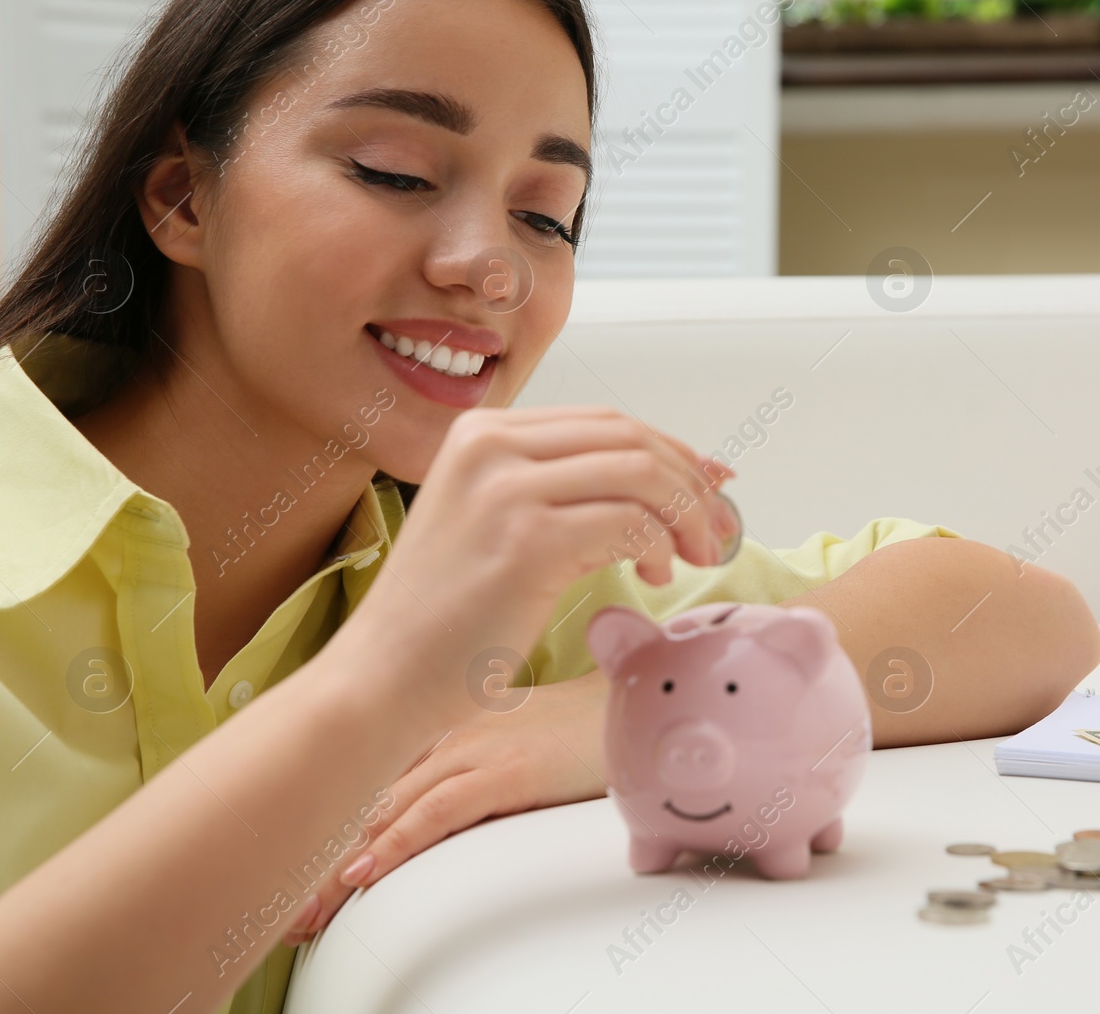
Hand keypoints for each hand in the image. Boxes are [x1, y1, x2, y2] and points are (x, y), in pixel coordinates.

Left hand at [284, 668, 610, 944]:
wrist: (639, 703)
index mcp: (443, 720)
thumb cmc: (584, 725)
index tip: (289, 867)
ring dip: (340, 864)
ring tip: (303, 909)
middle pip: (364, 796)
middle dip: (317, 854)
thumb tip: (432, 810)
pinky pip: (436, 814)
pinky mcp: (506, 771)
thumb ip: (468, 765)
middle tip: (274, 902)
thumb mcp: (510, 740)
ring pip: (387, 809)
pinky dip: (396, 845)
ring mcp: (475, 748)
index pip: (368, 776)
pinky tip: (365, 874)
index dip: (324, 824)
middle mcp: (447, 729)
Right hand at [357, 406, 735, 673]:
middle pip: (630, 439)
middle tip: (716, 531)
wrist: (383, 678)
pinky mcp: (526, 541)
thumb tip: (677, 473)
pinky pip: (629, 523)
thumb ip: (566, 490)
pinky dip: (659, 546)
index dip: (672, 451)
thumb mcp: (496, 522)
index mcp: (481, 432)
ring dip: (685, 516)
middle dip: (690, 483)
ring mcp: (506, 490)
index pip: (606, 421)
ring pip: (641, 474)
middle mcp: (489, 446)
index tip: (711, 488)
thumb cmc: (445, 618)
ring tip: (689, 558)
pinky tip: (653, 575)